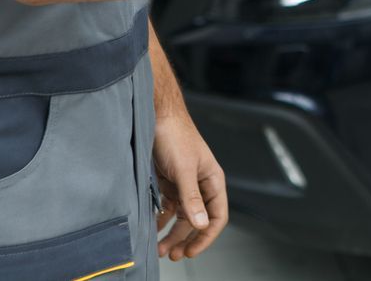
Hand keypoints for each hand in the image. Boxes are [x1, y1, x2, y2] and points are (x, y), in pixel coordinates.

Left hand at [153, 113, 228, 260]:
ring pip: (181, 216)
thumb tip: (201, 224)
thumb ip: (192, 199)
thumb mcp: (184, 170)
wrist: (155, 116)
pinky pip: (167, 207)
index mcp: (212, 181)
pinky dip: (161, 219)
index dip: (206, 236)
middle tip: (173, 254)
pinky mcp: (168, 182)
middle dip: (185, 238)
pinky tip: (153, 227)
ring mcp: (184, 184)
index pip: (217, 216)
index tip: (191, 250)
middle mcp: (200, 185)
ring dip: (172, 232)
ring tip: (160, 247)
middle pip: (197, 220)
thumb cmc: (176, 136)